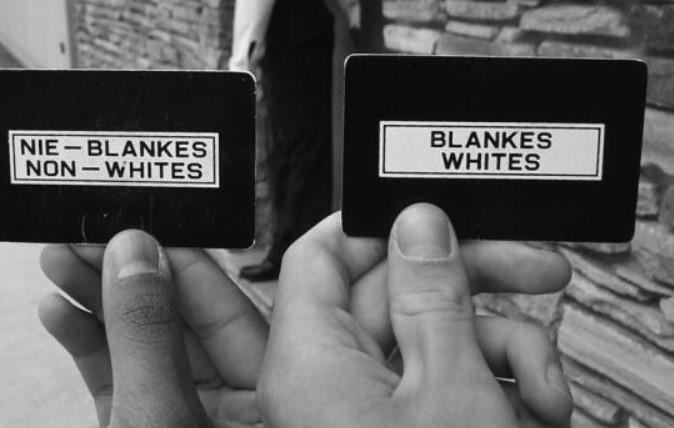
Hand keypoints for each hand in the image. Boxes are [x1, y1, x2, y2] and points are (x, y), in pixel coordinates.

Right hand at [38, 231, 267, 426]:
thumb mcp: (155, 416)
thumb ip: (146, 334)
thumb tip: (134, 254)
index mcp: (269, 402)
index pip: (230, 310)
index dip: (182, 261)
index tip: (137, 224)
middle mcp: (234, 406)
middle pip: (181, 321)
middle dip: (127, 275)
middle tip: (84, 237)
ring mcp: (186, 416)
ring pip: (144, 343)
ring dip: (98, 302)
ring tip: (57, 261)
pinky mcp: (143, 425)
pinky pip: (119, 377)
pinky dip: (88, 344)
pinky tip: (58, 310)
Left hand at [258, 203, 572, 426]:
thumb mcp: (449, 389)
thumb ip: (427, 295)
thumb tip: (416, 224)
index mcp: (306, 363)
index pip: (318, 256)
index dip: (376, 224)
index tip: (436, 210)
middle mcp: (323, 386)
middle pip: (390, 295)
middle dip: (469, 285)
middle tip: (536, 270)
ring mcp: (360, 415)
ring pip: (426, 342)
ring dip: (496, 351)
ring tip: (544, 388)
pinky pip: (436, 385)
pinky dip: (488, 387)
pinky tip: (532, 407)